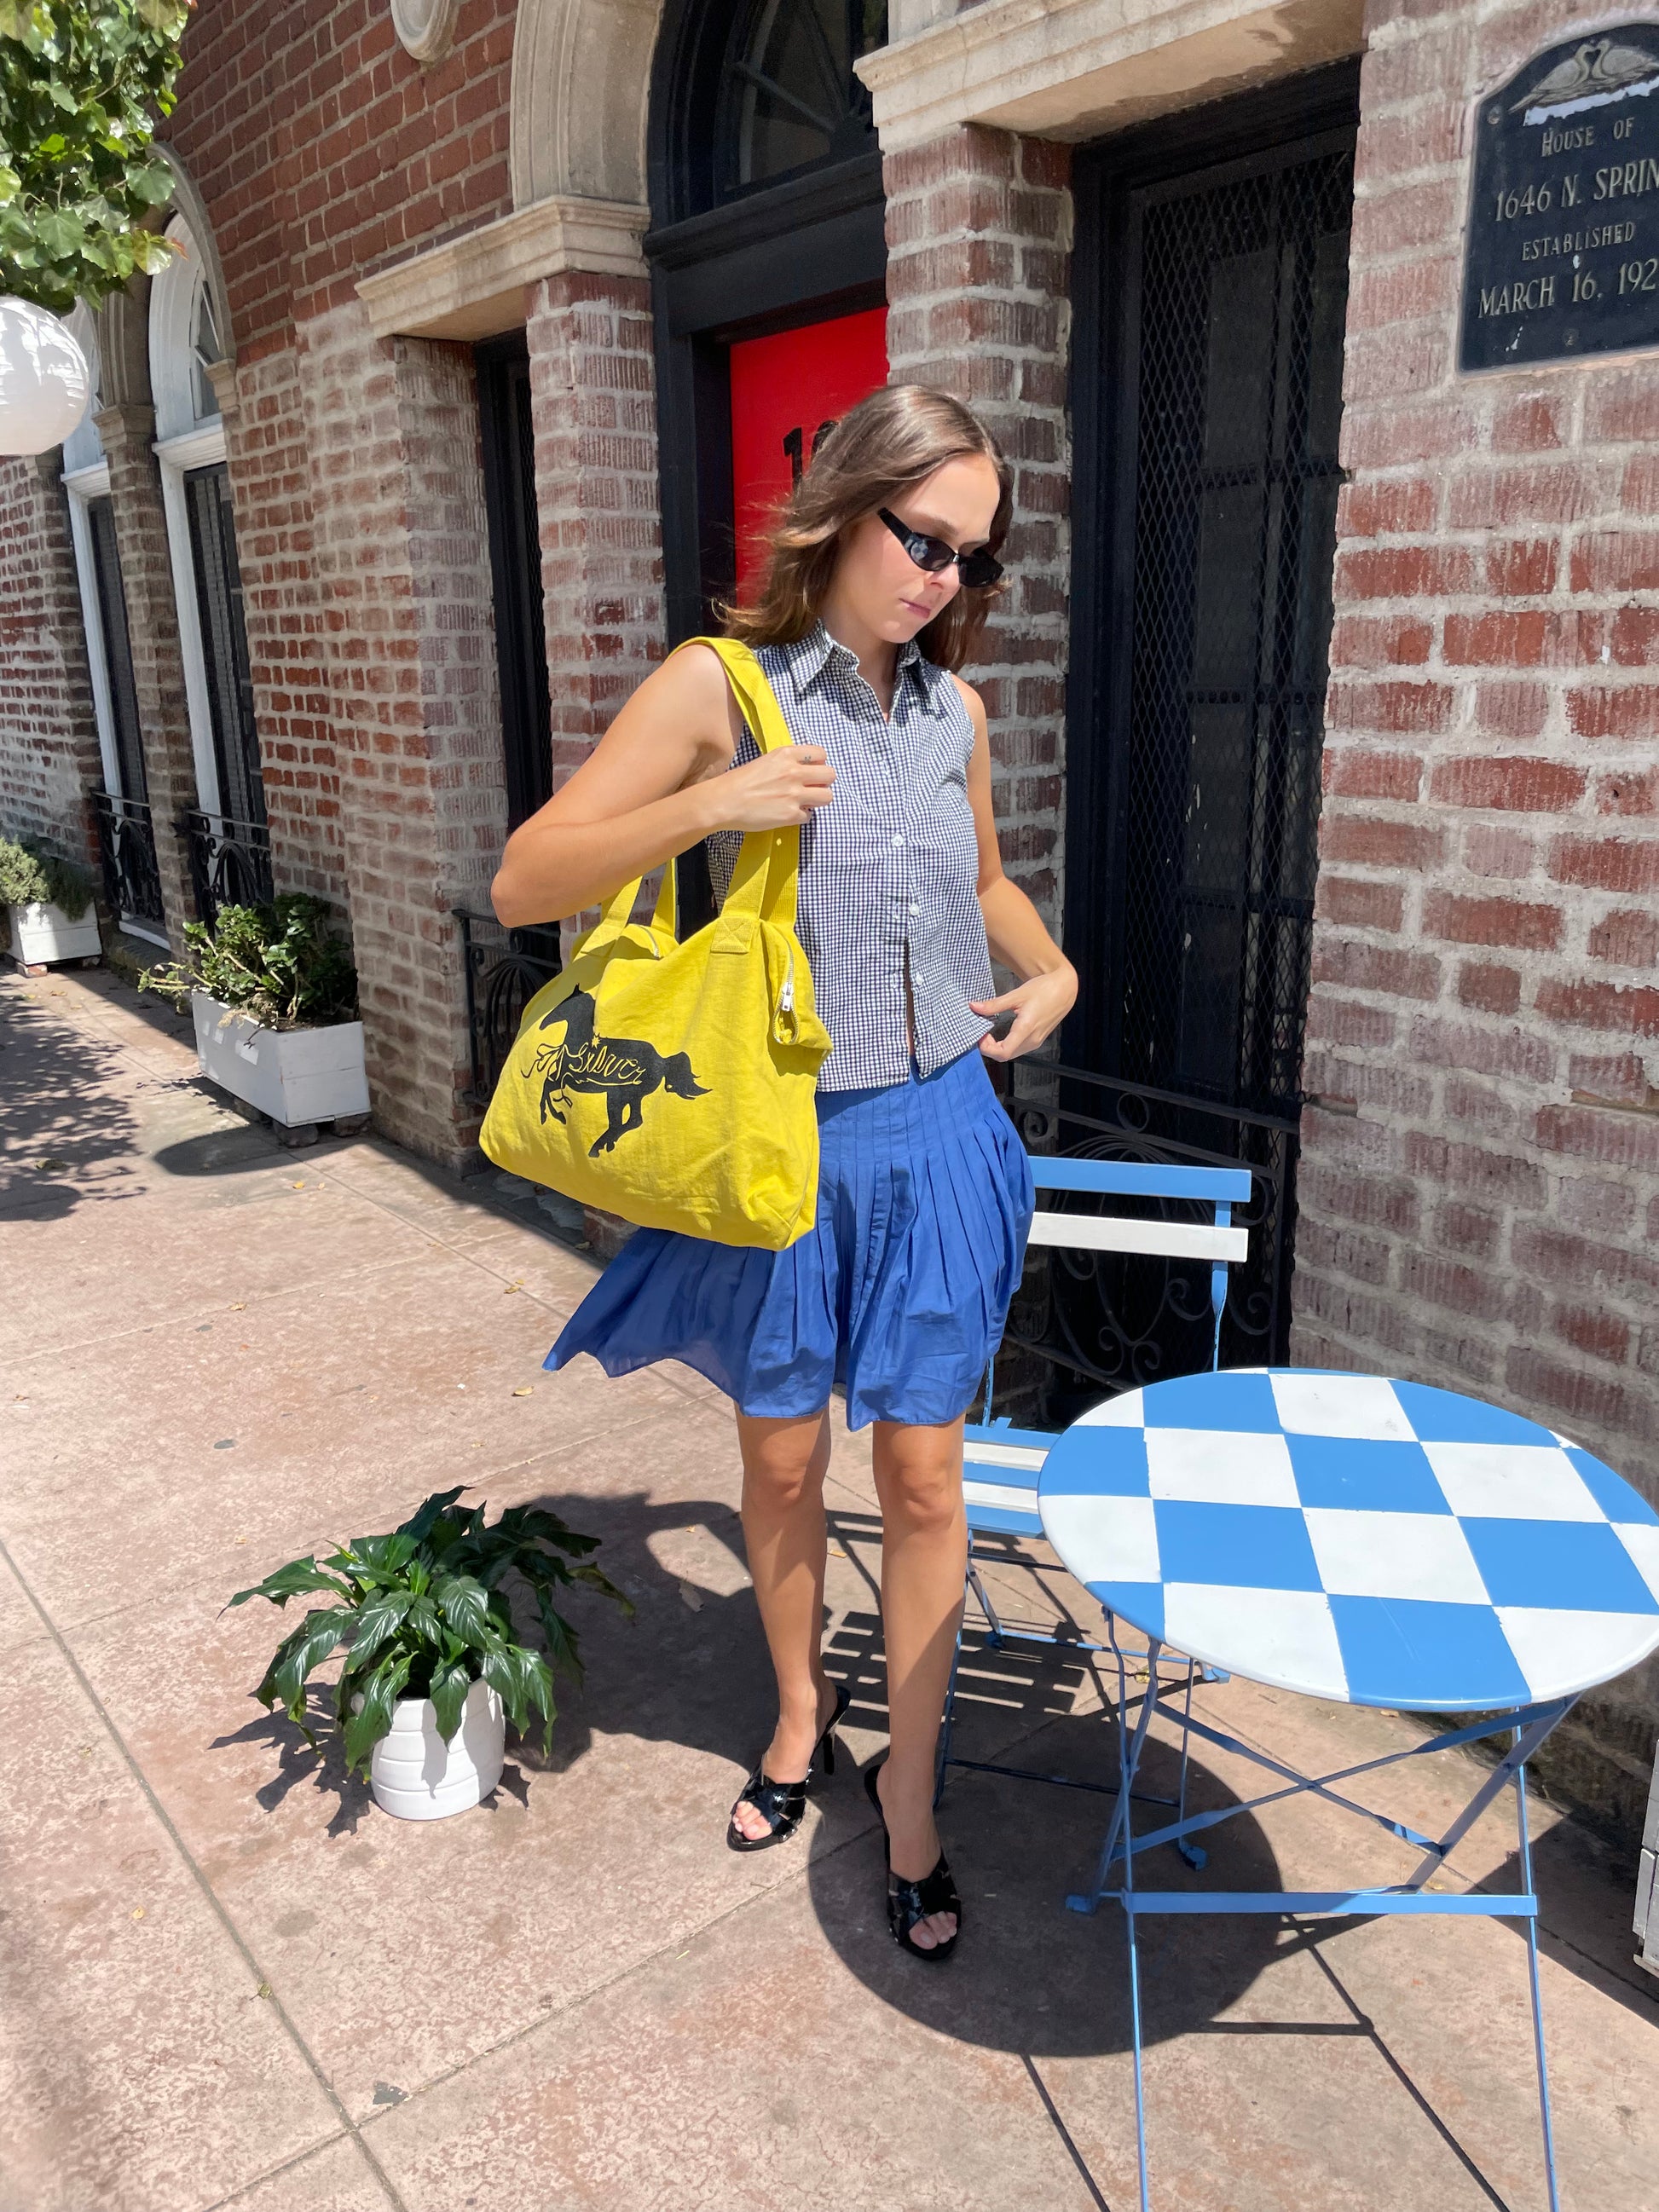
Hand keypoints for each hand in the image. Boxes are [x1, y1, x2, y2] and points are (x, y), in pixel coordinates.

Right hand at [705, 746, 834, 833]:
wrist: (724, 802)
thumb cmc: (739, 781)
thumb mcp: (765, 762)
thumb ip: (787, 763)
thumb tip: (805, 772)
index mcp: (786, 754)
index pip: (821, 753)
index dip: (818, 763)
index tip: (811, 770)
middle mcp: (794, 772)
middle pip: (830, 775)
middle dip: (823, 782)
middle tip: (811, 787)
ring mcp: (794, 794)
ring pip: (827, 796)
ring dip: (818, 800)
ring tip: (804, 801)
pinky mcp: (791, 815)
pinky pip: (810, 816)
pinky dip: (801, 816)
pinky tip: (788, 813)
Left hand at [973, 965, 1076, 1060]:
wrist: (1064, 989)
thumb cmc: (1044, 989)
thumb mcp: (1016, 995)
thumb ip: (994, 1004)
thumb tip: (974, 1007)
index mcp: (1026, 1028)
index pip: (1002, 1052)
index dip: (987, 1048)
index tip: (980, 1035)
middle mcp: (1032, 1039)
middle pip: (1005, 1056)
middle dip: (989, 1048)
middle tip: (981, 1033)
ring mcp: (1036, 1041)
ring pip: (1011, 1054)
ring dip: (997, 1048)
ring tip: (988, 1033)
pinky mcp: (1038, 1040)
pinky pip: (1018, 1049)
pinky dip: (1006, 1046)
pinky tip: (1000, 1035)